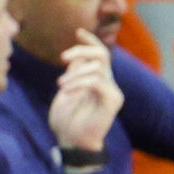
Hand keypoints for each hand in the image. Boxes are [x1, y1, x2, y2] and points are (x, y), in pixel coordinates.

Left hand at [46, 30, 122, 152]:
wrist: (71, 141)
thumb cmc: (66, 120)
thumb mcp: (66, 91)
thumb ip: (73, 74)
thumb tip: (76, 58)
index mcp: (96, 79)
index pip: (99, 54)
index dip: (90, 41)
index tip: (78, 31)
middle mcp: (107, 82)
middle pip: (102, 54)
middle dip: (83, 50)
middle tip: (63, 57)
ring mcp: (111, 91)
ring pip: (97, 67)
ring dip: (75, 74)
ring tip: (60, 85)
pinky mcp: (113, 100)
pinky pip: (97, 82)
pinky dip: (79, 83)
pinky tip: (67, 92)